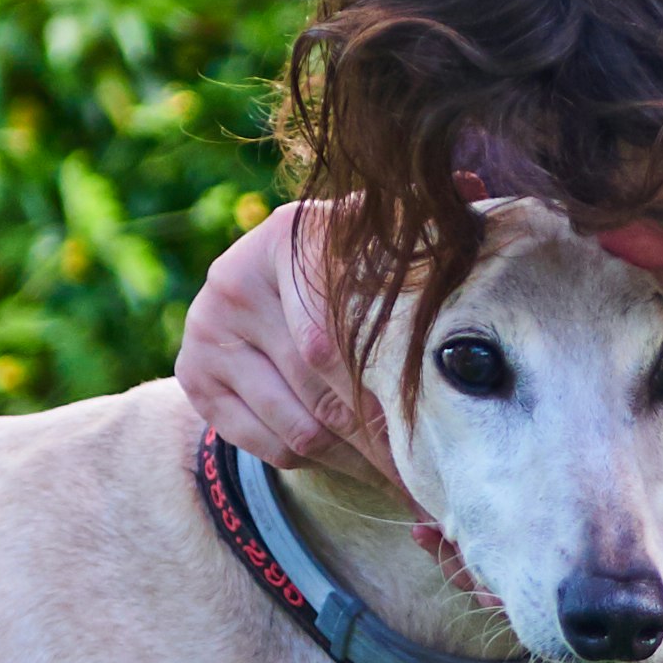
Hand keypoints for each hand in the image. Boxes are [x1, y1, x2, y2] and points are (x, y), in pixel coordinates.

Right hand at [175, 199, 406, 494]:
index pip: (334, 335)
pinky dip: (314, 463)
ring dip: (353, 460)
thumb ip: (421, 224)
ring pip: (297, 425)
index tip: (434, 421)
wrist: (259, 284)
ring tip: (396, 474)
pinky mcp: (193, 375)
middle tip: (426, 468)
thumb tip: (469, 188)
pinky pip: (266, 444)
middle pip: (319, 385)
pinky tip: (351, 462)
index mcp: (286, 237)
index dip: (387, 384)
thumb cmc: (346, 263)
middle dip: (380, 435)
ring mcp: (205, 331)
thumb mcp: (378, 238)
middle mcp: (233, 280)